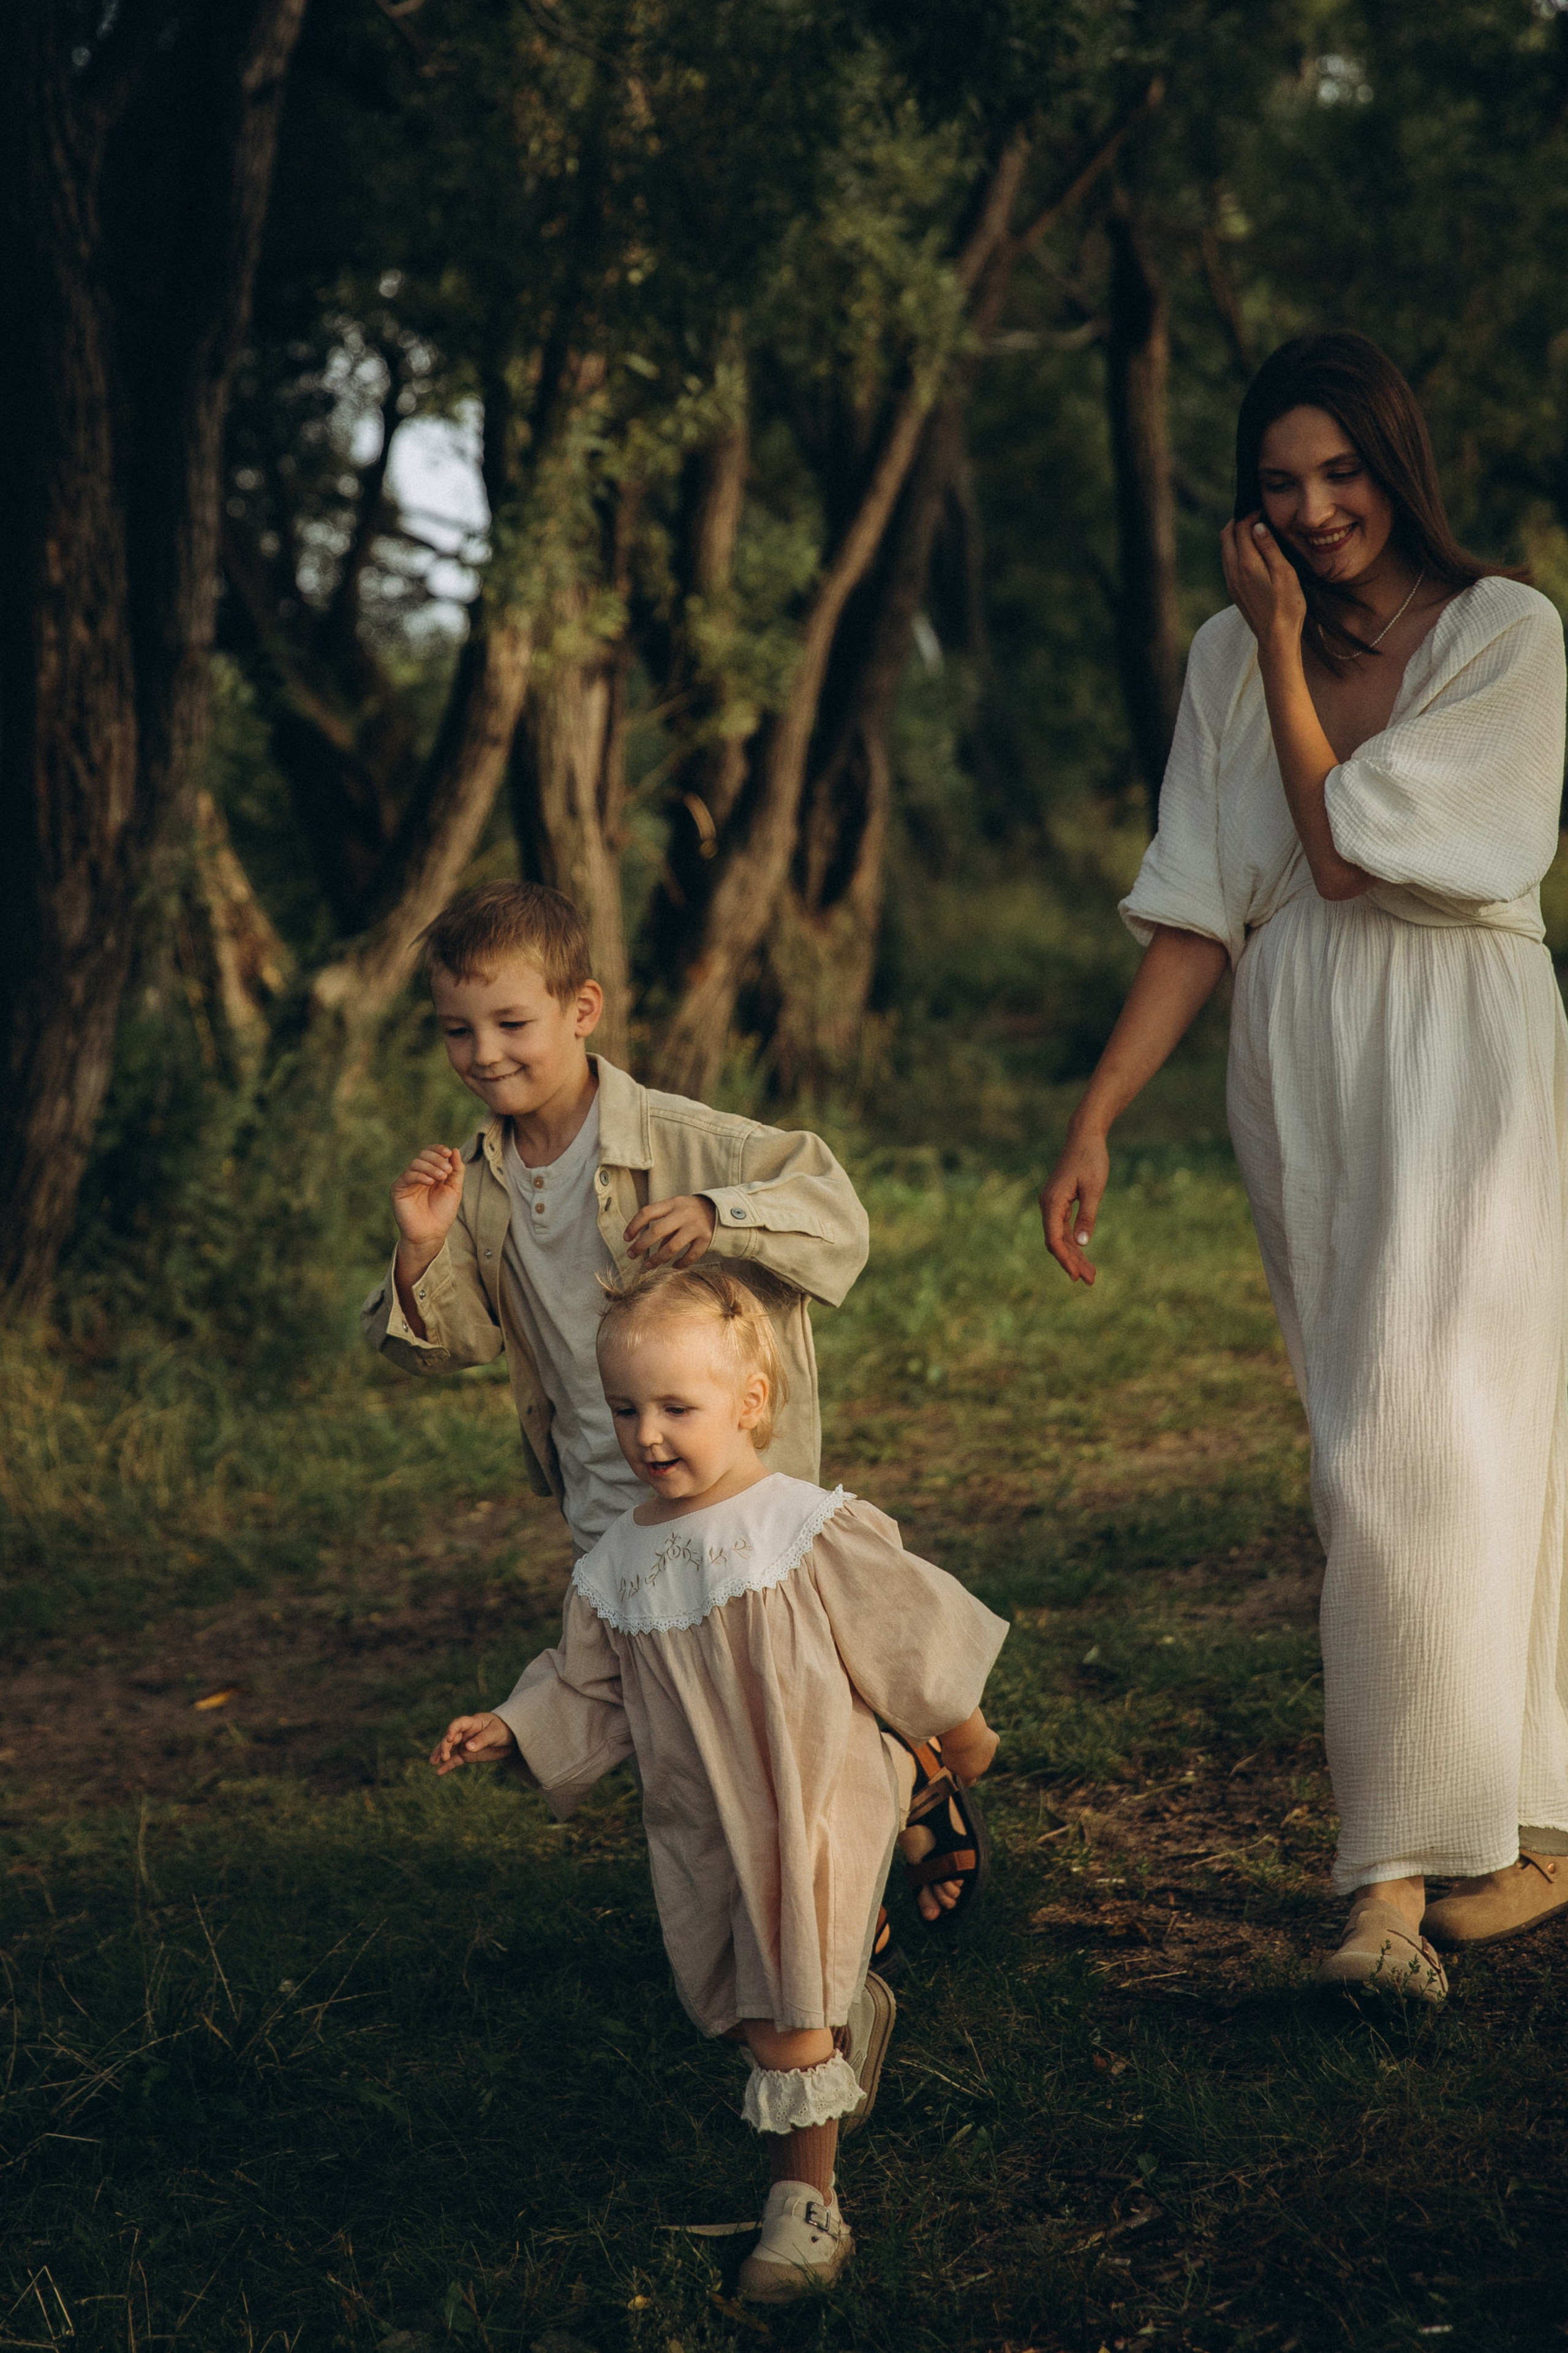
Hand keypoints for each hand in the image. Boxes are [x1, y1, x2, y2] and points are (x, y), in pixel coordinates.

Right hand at [391, 1146, 463, 1256]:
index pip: (431, 1153)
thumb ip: (456, 1170)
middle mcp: (417, 1174)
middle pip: (423, 1155)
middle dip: (437, 1159)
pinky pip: (408, 1176)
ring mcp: (406, 1181)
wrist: (431, 1234)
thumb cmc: (442, 1213)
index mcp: (430, 1172)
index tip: (449, 1153)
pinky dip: (420, 1176)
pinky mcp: (398, 1189)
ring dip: (431, 1167)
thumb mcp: (454, 1189)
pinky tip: (430, 1182)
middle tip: (447, 1171)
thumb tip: (455, 1150)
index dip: (439, 1149)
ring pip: (415, 1163)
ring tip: (442, 1177)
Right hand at [430, 1711, 517, 1775]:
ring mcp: (464, 1744)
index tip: (449, 1738)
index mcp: (472, 1723)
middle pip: (450, 1738)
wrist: (510, 1739)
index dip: (452, 1729)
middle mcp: (464, 1733)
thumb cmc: (503, 1730)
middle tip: (443, 1756)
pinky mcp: (466, 1755)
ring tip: (433, 1762)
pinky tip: (439, 1772)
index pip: (458, 1724)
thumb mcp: (496, 1733)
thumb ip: (482, 1739)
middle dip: (444, 1746)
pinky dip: (447, 1766)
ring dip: (440, 1754)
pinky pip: (455, 1760)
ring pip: (449, 1749)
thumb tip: (468, 1747)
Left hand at [624, 1194, 716, 1267]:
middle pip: (656, 1231)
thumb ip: (662, 1226)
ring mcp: (695, 1227)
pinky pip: (690, 1256)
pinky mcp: (706, 1238)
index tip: (626, 1238)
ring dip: (657, 1259)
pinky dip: (680, 1263)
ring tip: (647, 1266)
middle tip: (631, 1255)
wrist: (719, 1209)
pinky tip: (673, 1266)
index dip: (634, 1226)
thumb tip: (648, 1248)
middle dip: (641, 1245)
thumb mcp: (675, 1210)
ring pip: (671, 1247)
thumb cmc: (689, 1211)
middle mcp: (683, 1214)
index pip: (647, 1212)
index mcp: (672, 1203)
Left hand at [939, 1710, 998, 1786]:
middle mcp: (982, 1767)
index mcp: (969, 1775)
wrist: (965, 1734)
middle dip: (970, 1758)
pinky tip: (981, 1734)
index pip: (969, 1782)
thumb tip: (957, 1769)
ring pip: (983, 1751)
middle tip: (959, 1747)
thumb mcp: (947, 1760)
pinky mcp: (994, 1741)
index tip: (961, 1770)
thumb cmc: (954, 1748)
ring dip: (976, 1746)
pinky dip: (987, 1737)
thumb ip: (953, 1767)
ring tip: (967, 1738)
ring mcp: (990, 1754)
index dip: (965, 1777)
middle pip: (976, 1764)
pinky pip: (992, 1740)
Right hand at [1039, 1127, 1109, 1284]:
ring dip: (1074, 1256)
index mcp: (1052, 1202)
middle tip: (1090, 1280)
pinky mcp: (1060, 1203)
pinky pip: (1063, 1228)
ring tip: (1091, 1274)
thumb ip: (1087, 1216)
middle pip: (1056, 1242)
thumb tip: (1081, 1244)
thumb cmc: (1090, 1159)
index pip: (1054, 1239)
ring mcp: (1052, 1205)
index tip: (1076, 1275)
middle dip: (1072, 1262)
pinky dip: (1073, 1243)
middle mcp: (1047, 1205)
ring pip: (1060, 1237)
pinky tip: (1083, 1255)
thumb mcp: (1094, 1189)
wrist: (1085, 1137)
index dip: (1065, 1259)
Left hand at [1220, 513, 1306, 651]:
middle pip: (1226, 536)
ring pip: (1225, 549)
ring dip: (1236, 536)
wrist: (1275, 637)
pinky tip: (1252, 552)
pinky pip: (1228, 562)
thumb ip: (1269, 548)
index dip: (1250, 515)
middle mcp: (1233, 571)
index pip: (1240, 528)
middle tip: (1256, 517)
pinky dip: (1236, 550)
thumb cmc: (1286, 606)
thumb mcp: (1284, 573)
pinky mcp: (1234, 590)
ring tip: (1255, 531)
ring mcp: (1231, 582)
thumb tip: (1257, 526)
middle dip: (1238, 522)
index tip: (1263, 511)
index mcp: (1246, 564)